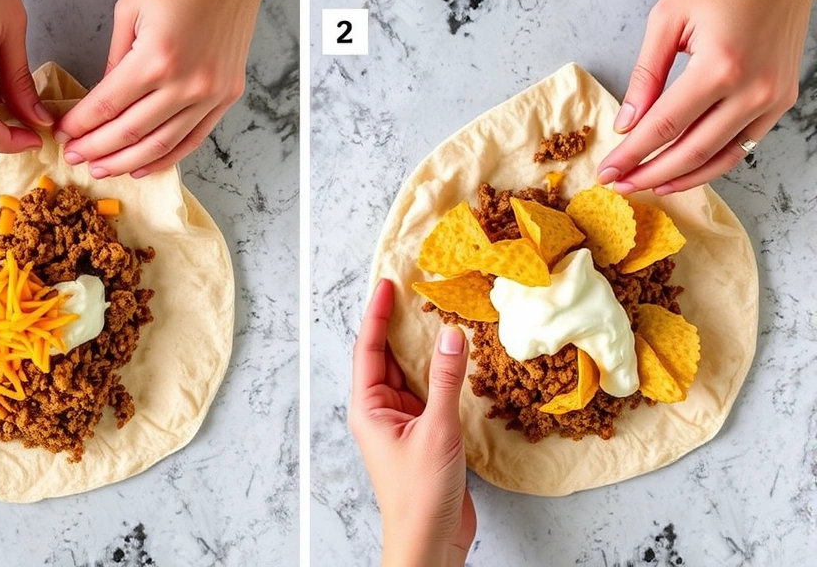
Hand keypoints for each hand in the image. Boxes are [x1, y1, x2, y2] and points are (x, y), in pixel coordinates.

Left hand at [54, 0, 263, 178]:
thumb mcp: (133, 10)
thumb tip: (104, 99)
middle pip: (130, 131)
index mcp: (156, 59)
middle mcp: (186, 84)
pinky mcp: (227, 96)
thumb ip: (117, 59)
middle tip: (74, 156)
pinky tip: (144, 166)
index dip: (81, 125)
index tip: (65, 134)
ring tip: (104, 169)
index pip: (107, 106)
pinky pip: (193, 138)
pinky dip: (167, 157)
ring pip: (162, 144)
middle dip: (96, 149)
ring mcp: (210, 94)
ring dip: (128, 161)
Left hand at [349, 280, 476, 566]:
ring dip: (423, 350)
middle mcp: (380, 412)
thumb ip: (446, 381)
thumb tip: (452, 335)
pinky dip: (441, 375)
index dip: (377, 315)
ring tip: (438, 315)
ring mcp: (402, 424)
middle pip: (387, 358)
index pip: (369, 350)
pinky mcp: (423, 436)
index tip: (387, 285)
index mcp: (369, 408)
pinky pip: (429, 394)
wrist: (429, 541)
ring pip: (410, 376)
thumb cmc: (421, 494)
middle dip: (399, 326)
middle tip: (414, 291)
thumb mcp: (437, 430)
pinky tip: (457, 360)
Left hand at [597, 0, 815, 194]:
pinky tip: (684, 171)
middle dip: (649, 174)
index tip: (607, 172)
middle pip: (690, 151)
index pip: (663, 127)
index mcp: (720, 67)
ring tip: (648, 185)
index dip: (631, 155)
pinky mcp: (782, 99)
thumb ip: (645, 76)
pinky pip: (743, 145)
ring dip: (680, 178)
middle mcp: (752, 89)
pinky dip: (712, 163)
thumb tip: (626, 124)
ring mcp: (772, 98)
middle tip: (620, 184)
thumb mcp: (669, 19)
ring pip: (720, 157)